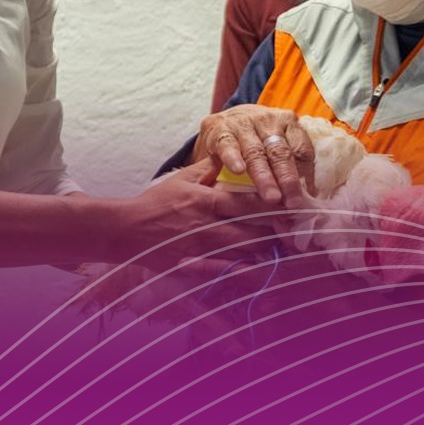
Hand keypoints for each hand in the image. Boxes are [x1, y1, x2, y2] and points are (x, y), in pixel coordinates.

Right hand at [116, 163, 280, 272]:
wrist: (128, 230)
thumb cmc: (156, 202)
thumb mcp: (182, 178)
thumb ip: (208, 166)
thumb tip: (229, 151)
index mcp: (207, 202)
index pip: (249, 204)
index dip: (274, 206)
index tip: (292, 206)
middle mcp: (208, 227)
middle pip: (254, 233)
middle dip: (277, 233)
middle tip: (295, 231)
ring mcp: (203, 251)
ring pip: (245, 255)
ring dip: (266, 252)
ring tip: (283, 248)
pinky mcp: (196, 268)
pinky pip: (228, 273)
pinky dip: (247, 272)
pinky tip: (260, 269)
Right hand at [194, 105, 314, 207]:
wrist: (221, 122)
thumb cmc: (256, 139)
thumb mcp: (275, 147)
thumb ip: (290, 167)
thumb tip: (309, 198)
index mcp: (288, 123)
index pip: (301, 149)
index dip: (305, 175)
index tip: (307, 198)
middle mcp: (267, 120)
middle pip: (280, 152)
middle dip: (287, 179)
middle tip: (292, 202)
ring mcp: (242, 124)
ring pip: (256, 152)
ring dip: (264, 176)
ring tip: (271, 196)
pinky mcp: (219, 129)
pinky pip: (227, 145)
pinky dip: (233, 158)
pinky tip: (238, 171)